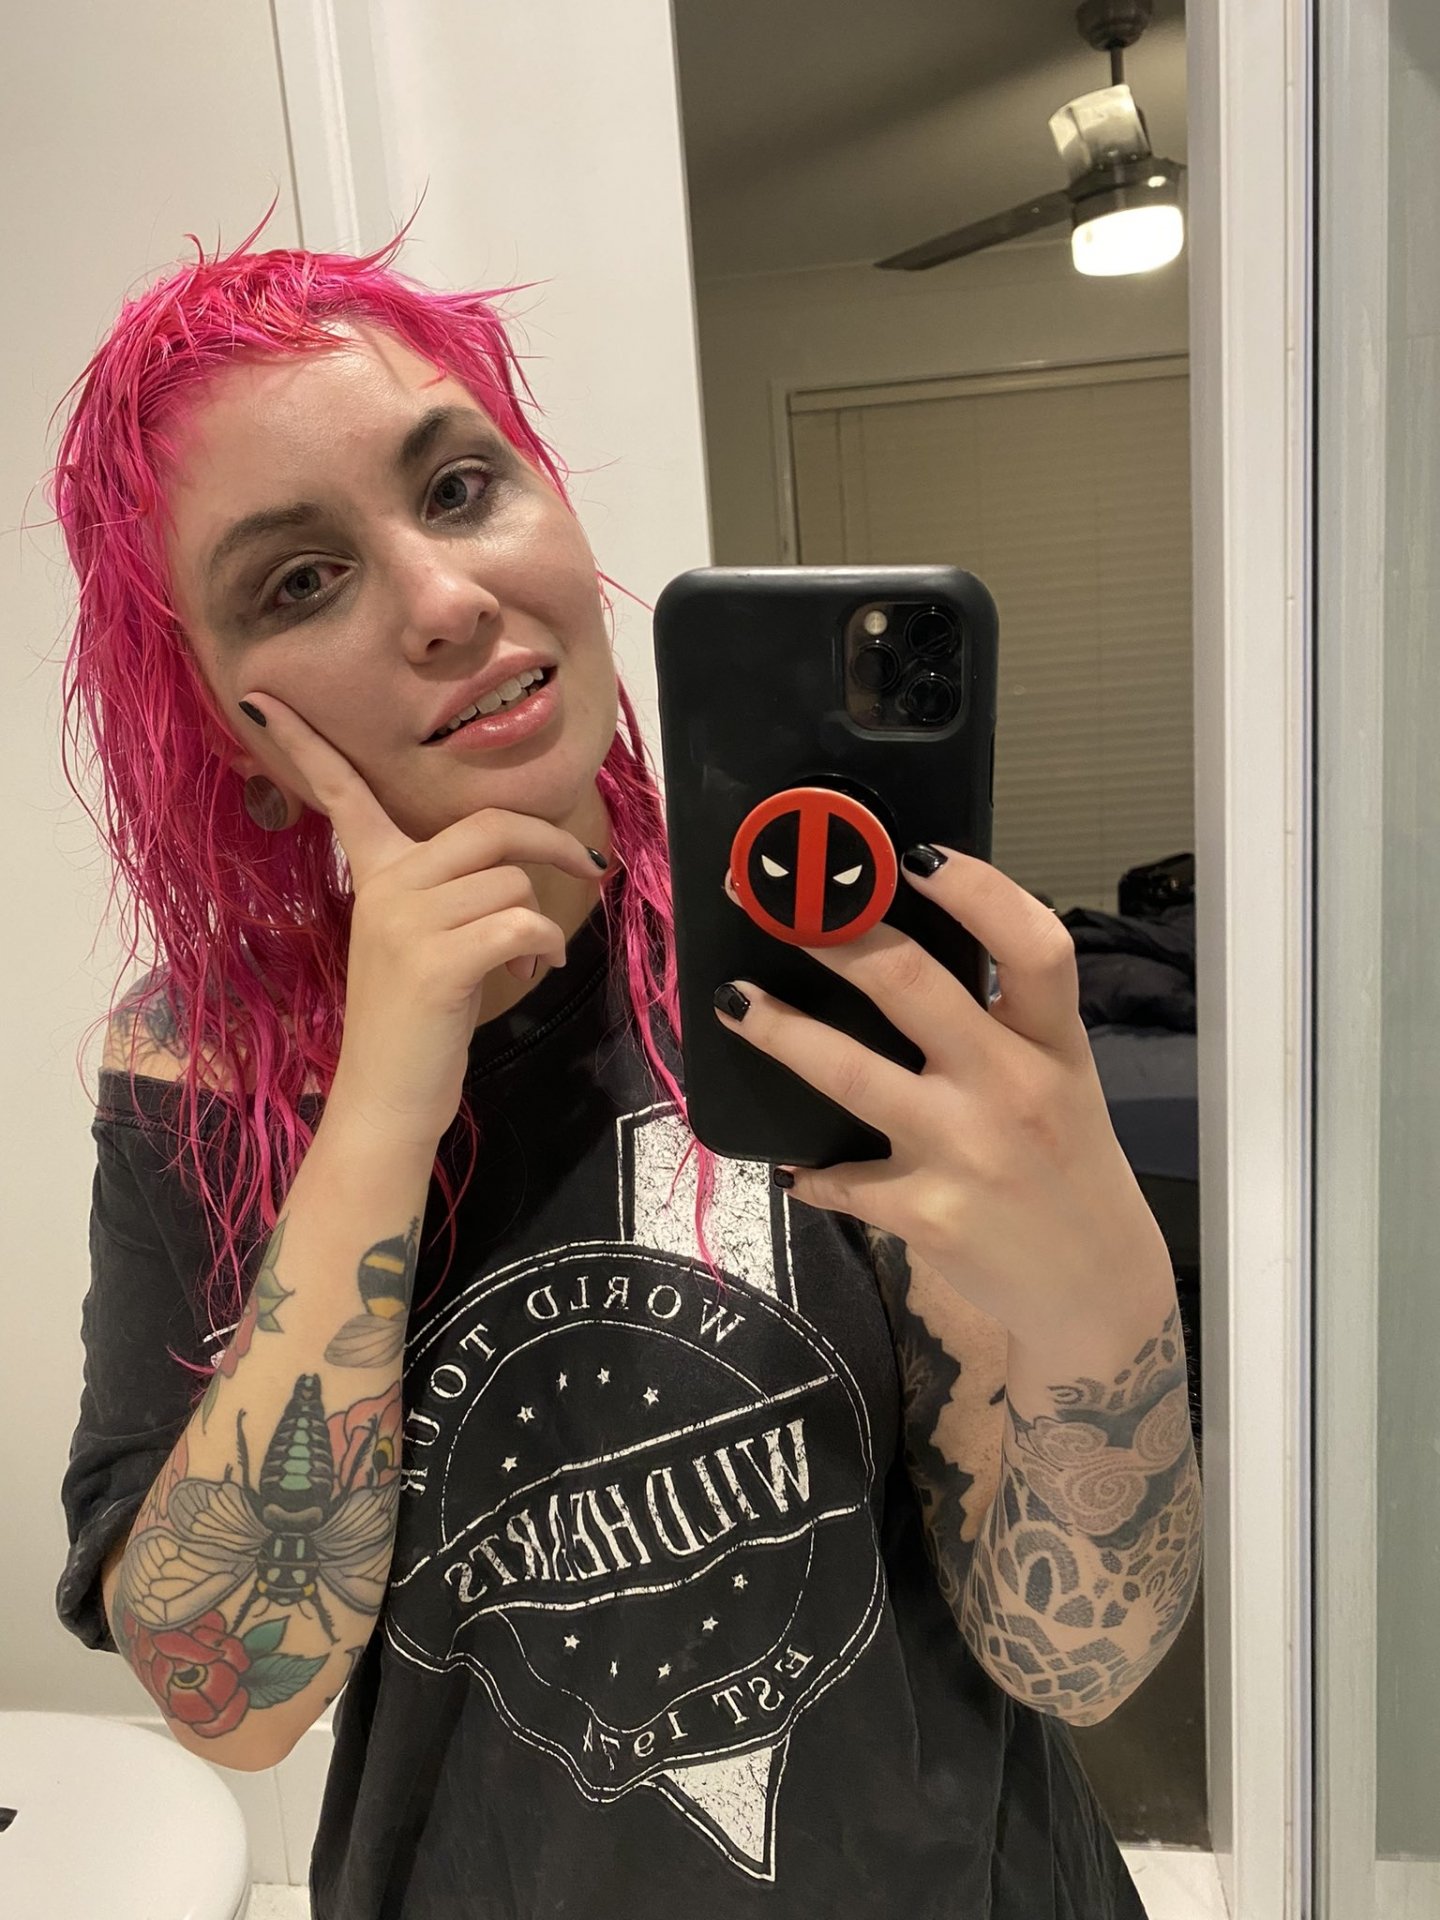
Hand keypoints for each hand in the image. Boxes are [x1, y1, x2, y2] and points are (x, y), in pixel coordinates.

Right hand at [236, 692, 606, 1149]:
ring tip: (521, 959)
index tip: (263, 697)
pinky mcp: (437, 959)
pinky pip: (523, 922)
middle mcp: (385, 887)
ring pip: (514, 883)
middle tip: (589, 863)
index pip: (341, 794)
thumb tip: (517, 862)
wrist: (386, 1101)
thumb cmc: (415, 1025)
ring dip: (540, 922)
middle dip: (551, 839)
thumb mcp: (417, 943)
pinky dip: (544, 946)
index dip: (306, 744)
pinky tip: (529, 971)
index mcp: (373, 876)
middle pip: (488, 827)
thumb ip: (445, 892)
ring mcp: (407, 921)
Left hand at [712, 846, 1170, 1340]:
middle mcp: (1013, 1088)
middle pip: (911, 986)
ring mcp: (966, 1152)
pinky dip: (808, 1169)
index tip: (909, 852)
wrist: (1095, 1289)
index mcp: (1054, 1042)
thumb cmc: (1066, 1164)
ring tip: (733, 1003)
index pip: (1033, 944)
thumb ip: (1002, 1020)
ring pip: (850, 1074)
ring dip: (781, 1031)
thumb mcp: (1060, 1079)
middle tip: (780, 908)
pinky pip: (842, 1177)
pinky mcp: (924, 1214)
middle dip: (832, 939)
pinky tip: (789, 1163)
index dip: (974, 889)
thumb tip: (897, 949)